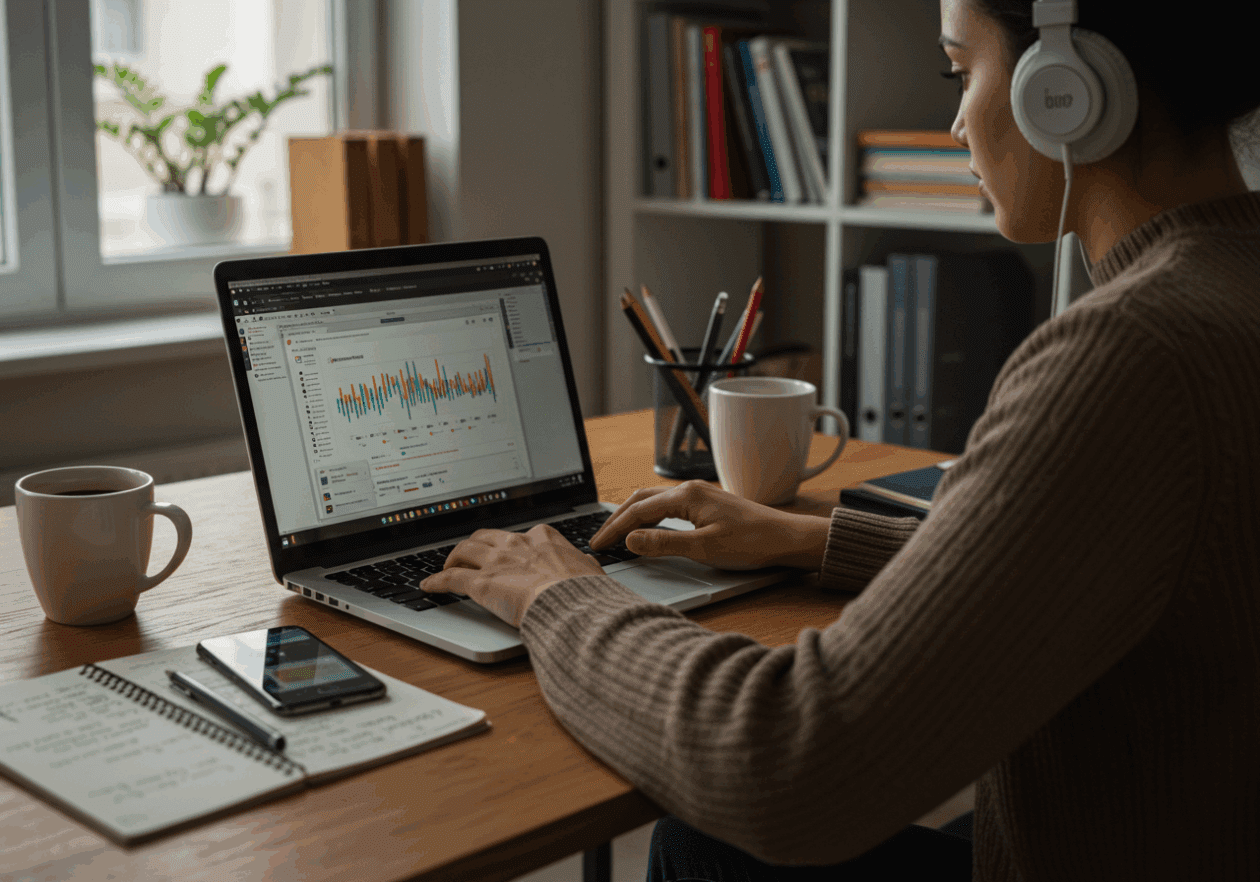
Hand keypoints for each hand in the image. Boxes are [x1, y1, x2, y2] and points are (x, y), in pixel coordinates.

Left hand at [422, 524, 605, 627]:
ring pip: (464, 550)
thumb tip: (587, 567)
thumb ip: (582, 565)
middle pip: (485, 536)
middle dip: (474, 544)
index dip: (507, 544)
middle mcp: (516, 543)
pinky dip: (437, 581)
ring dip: (453, 557)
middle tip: (469, 553)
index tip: (504, 551)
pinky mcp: (482, 583)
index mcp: (543, 537)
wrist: (573, 604)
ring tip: (446, 565)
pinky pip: (451, 578)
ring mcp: (497, 561)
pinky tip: (429, 586)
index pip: (518, 535)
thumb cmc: (585, 592)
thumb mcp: (590, 571)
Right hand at [590, 480, 830, 570]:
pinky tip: (646, 527)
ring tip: (616, 533)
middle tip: (600, 539)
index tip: (597, 545)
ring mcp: (699, 495)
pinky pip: (667, 504)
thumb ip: (664, 544)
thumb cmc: (751, 543)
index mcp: (686, 496)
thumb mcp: (704, 548)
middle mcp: (690, 489)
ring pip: (653, 500)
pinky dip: (649, 515)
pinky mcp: (707, 504)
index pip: (638, 510)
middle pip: (641, 499)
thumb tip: (631, 541)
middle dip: (617, 519)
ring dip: (632, 515)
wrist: (786, 539)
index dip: (615, 529)